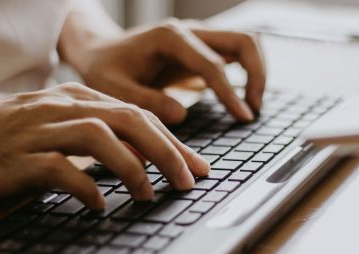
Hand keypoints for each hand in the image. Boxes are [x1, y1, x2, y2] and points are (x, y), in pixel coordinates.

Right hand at [0, 83, 209, 209]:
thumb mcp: (67, 127)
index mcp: (79, 97)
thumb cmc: (21, 137)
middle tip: (186, 180)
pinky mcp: (18, 157)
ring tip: (148, 193)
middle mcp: (62, 107)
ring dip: (131, 167)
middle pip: (127, 120)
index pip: (138, 115)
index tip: (196, 166)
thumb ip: (106, 136)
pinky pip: (58, 168)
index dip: (172, 141)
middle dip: (165, 150)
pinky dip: (85, 186)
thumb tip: (147, 158)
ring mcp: (39, 129)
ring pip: (97, 136)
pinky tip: (99, 205)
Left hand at [59, 18, 265, 123]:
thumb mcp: (115, 88)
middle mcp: (190, 32)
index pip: (213, 64)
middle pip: (244, 40)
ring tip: (250, 106)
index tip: (243, 117)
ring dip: (256, 72)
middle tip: (252, 109)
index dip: (230, 93)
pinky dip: (246, 73)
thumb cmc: (106, 69)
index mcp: (170, 38)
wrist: (101, 51)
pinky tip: (239, 99)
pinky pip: (234, 54)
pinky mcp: (200, 49)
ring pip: (245, 43)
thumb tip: (182, 114)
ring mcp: (198, 38)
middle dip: (257, 75)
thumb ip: (147, 100)